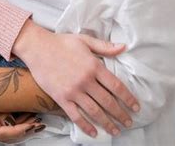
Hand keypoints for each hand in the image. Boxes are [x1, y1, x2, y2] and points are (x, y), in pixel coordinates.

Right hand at [0, 110, 44, 142]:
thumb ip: (2, 108)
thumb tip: (16, 118)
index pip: (1, 134)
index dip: (18, 131)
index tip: (31, 125)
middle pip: (6, 136)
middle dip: (24, 130)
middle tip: (38, 123)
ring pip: (7, 132)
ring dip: (23, 125)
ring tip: (36, 117)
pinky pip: (6, 125)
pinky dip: (18, 121)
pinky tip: (27, 114)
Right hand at [13, 23, 139, 138]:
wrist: (38, 47)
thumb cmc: (62, 42)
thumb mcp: (85, 40)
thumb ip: (105, 47)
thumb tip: (124, 47)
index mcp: (94, 65)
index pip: (116, 86)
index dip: (128, 98)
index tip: (136, 107)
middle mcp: (86, 80)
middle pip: (108, 102)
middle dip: (121, 114)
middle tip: (129, 122)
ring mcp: (73, 91)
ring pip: (95, 112)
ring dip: (107, 123)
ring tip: (116, 130)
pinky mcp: (62, 98)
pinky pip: (76, 116)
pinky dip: (86, 126)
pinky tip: (94, 132)